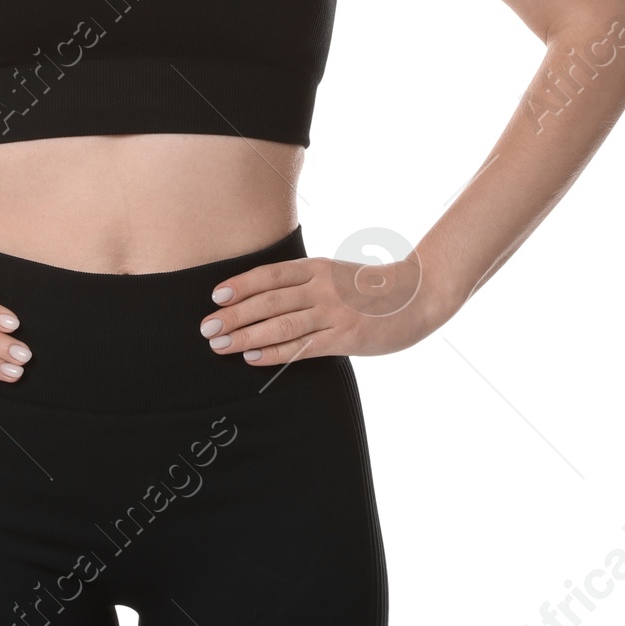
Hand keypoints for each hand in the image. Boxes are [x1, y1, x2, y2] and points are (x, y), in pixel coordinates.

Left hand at [196, 253, 431, 364]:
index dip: (240, 285)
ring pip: (281, 324)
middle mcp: (322, 287)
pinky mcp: (345, 338)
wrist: (418, 296)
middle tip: (206, 328)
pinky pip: (302, 347)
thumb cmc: (370, 288)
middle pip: (268, 301)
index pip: (270, 275)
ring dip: (246, 335)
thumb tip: (263, 299)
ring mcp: (334, 313)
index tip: (214, 296)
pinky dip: (274, 353)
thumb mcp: (335, 274)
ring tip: (220, 345)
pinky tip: (252, 358)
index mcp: (317, 267)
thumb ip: (306, 283)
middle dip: (234, 315)